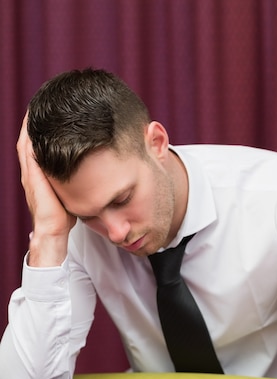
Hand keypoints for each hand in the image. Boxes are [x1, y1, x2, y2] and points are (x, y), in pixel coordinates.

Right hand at [17, 112, 74, 265]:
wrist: (54, 232)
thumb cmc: (66, 217)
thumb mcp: (74, 192)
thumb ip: (79, 179)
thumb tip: (99, 169)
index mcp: (42, 173)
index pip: (42, 143)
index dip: (47, 127)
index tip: (57, 110)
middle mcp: (33, 169)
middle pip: (33, 136)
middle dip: (39, 117)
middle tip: (48, 98)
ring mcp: (30, 171)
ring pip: (29, 138)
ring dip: (34, 119)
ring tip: (43, 101)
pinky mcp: (31, 174)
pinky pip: (28, 146)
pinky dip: (31, 130)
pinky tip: (37, 117)